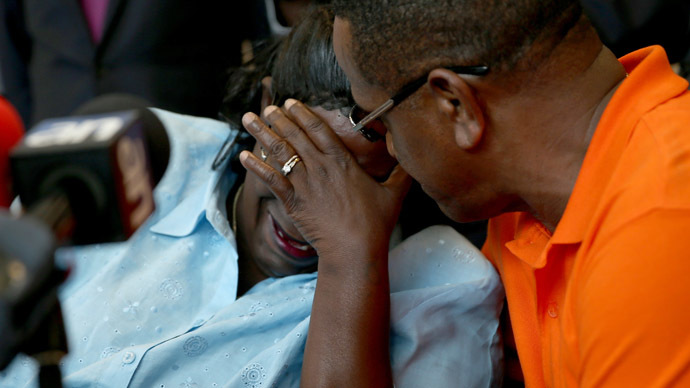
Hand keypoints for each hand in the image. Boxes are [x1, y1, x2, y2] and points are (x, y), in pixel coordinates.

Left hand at [239, 99, 410, 261]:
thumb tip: (412, 157)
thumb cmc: (376, 223)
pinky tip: (243, 155)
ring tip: (249, 118)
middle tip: (267, 106)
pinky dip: (256, 166)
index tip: (291, 102)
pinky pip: (271, 179)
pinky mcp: (293, 202)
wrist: (354, 250)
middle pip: (295, 135)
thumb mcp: (394, 193)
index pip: (319, 129)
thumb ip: (401, 172)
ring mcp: (305, 183)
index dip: (303, 114)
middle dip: (279, 118)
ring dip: (263, 133)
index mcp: (343, 161)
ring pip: (280, 151)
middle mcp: (321, 167)